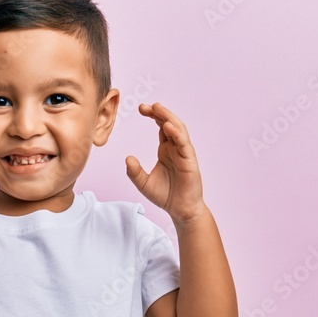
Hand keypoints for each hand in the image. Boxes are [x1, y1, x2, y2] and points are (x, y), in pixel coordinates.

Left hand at [125, 102, 204, 226]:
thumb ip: (134, 172)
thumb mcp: (143, 183)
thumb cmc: (165, 195)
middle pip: (169, 123)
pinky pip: (184, 144)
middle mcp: (176, 148)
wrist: (180, 210)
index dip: (152, 116)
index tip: (140, 109)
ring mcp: (184, 153)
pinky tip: (168, 127)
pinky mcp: (190, 161)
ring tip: (157, 109)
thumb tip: (128, 158)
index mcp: (166, 149)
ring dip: (168, 117)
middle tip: (145, 106)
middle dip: (158, 113)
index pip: (160, 127)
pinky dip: (177, 134)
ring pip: (178, 129)